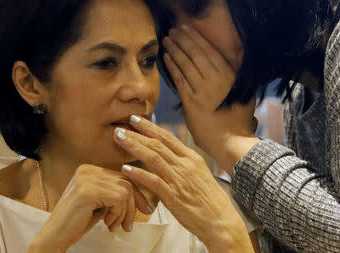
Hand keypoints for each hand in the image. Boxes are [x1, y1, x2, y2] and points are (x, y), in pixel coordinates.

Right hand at [28, 164, 151, 252]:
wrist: (54, 237)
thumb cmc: (78, 222)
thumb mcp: (101, 202)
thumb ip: (115, 192)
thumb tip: (143, 195)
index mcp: (89, 169)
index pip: (123, 175)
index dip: (137, 194)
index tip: (144, 209)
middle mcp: (87, 169)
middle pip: (127, 180)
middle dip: (133, 204)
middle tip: (128, 224)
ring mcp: (87, 178)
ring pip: (125, 190)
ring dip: (125, 212)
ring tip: (114, 225)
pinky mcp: (88, 191)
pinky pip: (118, 198)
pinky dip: (118, 214)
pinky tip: (107, 223)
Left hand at [114, 117, 253, 252]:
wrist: (221, 221)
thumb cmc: (210, 200)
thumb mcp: (200, 174)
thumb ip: (184, 163)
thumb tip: (170, 154)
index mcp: (192, 158)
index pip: (167, 137)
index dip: (150, 127)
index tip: (135, 119)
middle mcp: (185, 165)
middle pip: (157, 143)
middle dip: (137, 133)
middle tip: (120, 126)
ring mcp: (179, 179)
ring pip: (153, 157)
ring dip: (133, 146)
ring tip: (118, 139)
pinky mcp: (173, 196)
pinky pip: (152, 181)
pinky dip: (137, 174)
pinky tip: (125, 169)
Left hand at [163, 26, 258, 172]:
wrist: (232, 141)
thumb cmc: (239, 119)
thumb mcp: (244, 92)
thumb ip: (235, 74)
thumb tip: (234, 56)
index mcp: (230, 75)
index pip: (210, 51)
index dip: (196, 38)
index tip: (186, 29)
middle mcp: (217, 79)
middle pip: (196, 53)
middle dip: (183, 39)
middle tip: (173, 30)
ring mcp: (203, 90)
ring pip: (186, 64)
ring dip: (175, 49)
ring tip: (167, 40)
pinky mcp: (192, 102)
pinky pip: (179, 79)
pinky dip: (172, 67)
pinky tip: (166, 57)